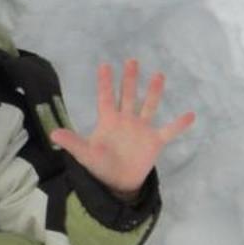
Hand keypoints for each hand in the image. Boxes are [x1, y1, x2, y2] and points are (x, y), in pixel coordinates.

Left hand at [48, 59, 193, 196]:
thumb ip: (72, 142)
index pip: (106, 97)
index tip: (104, 65)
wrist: (118, 184)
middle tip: (132, 60)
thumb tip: (52, 134)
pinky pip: (169, 130)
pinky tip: (190, 114)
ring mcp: (141, 129)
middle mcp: (126, 120)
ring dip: (154, 92)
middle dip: (130, 79)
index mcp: (109, 121)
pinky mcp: (154, 141)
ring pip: (148, 106)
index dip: (105, 82)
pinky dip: (179, 124)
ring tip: (159, 75)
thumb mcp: (85, 154)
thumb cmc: (100, 167)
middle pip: (128, 95)